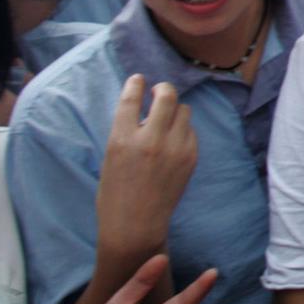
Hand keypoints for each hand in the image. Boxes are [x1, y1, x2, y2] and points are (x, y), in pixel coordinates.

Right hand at [96, 76, 196, 256]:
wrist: (135, 224)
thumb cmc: (115, 192)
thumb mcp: (112, 157)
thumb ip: (128, 131)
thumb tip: (146, 108)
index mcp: (122, 140)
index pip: (131, 99)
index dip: (135, 84)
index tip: (139, 78)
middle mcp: (150, 140)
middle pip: (167, 96)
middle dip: (164, 89)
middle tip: (159, 91)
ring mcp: (174, 149)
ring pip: (184, 110)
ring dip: (174, 110)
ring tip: (165, 119)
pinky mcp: (190, 157)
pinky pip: (191, 130)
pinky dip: (183, 129)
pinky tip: (173, 139)